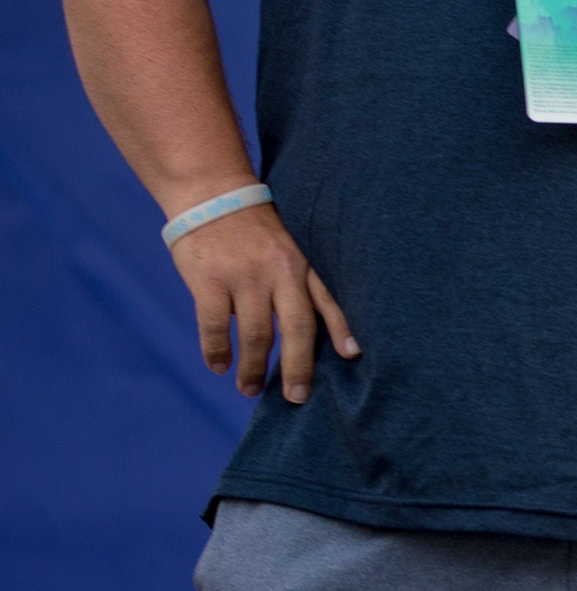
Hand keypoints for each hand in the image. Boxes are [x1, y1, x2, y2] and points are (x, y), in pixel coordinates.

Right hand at [170, 197, 357, 403]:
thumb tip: (316, 328)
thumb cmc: (255, 227)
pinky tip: (220, 366)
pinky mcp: (209, 281)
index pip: (329, 299)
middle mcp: (279, 272)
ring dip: (253, 367)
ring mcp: (244, 277)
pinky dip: (217, 350)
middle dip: (299, 366)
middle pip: (296, 327)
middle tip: (297, 396)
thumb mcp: (290, 245)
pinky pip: (215, 325)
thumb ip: (300, 280)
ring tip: (249, 390)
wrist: (210, 193)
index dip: (342, 328)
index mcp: (302, 263)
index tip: (353, 356)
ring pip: (256, 334)